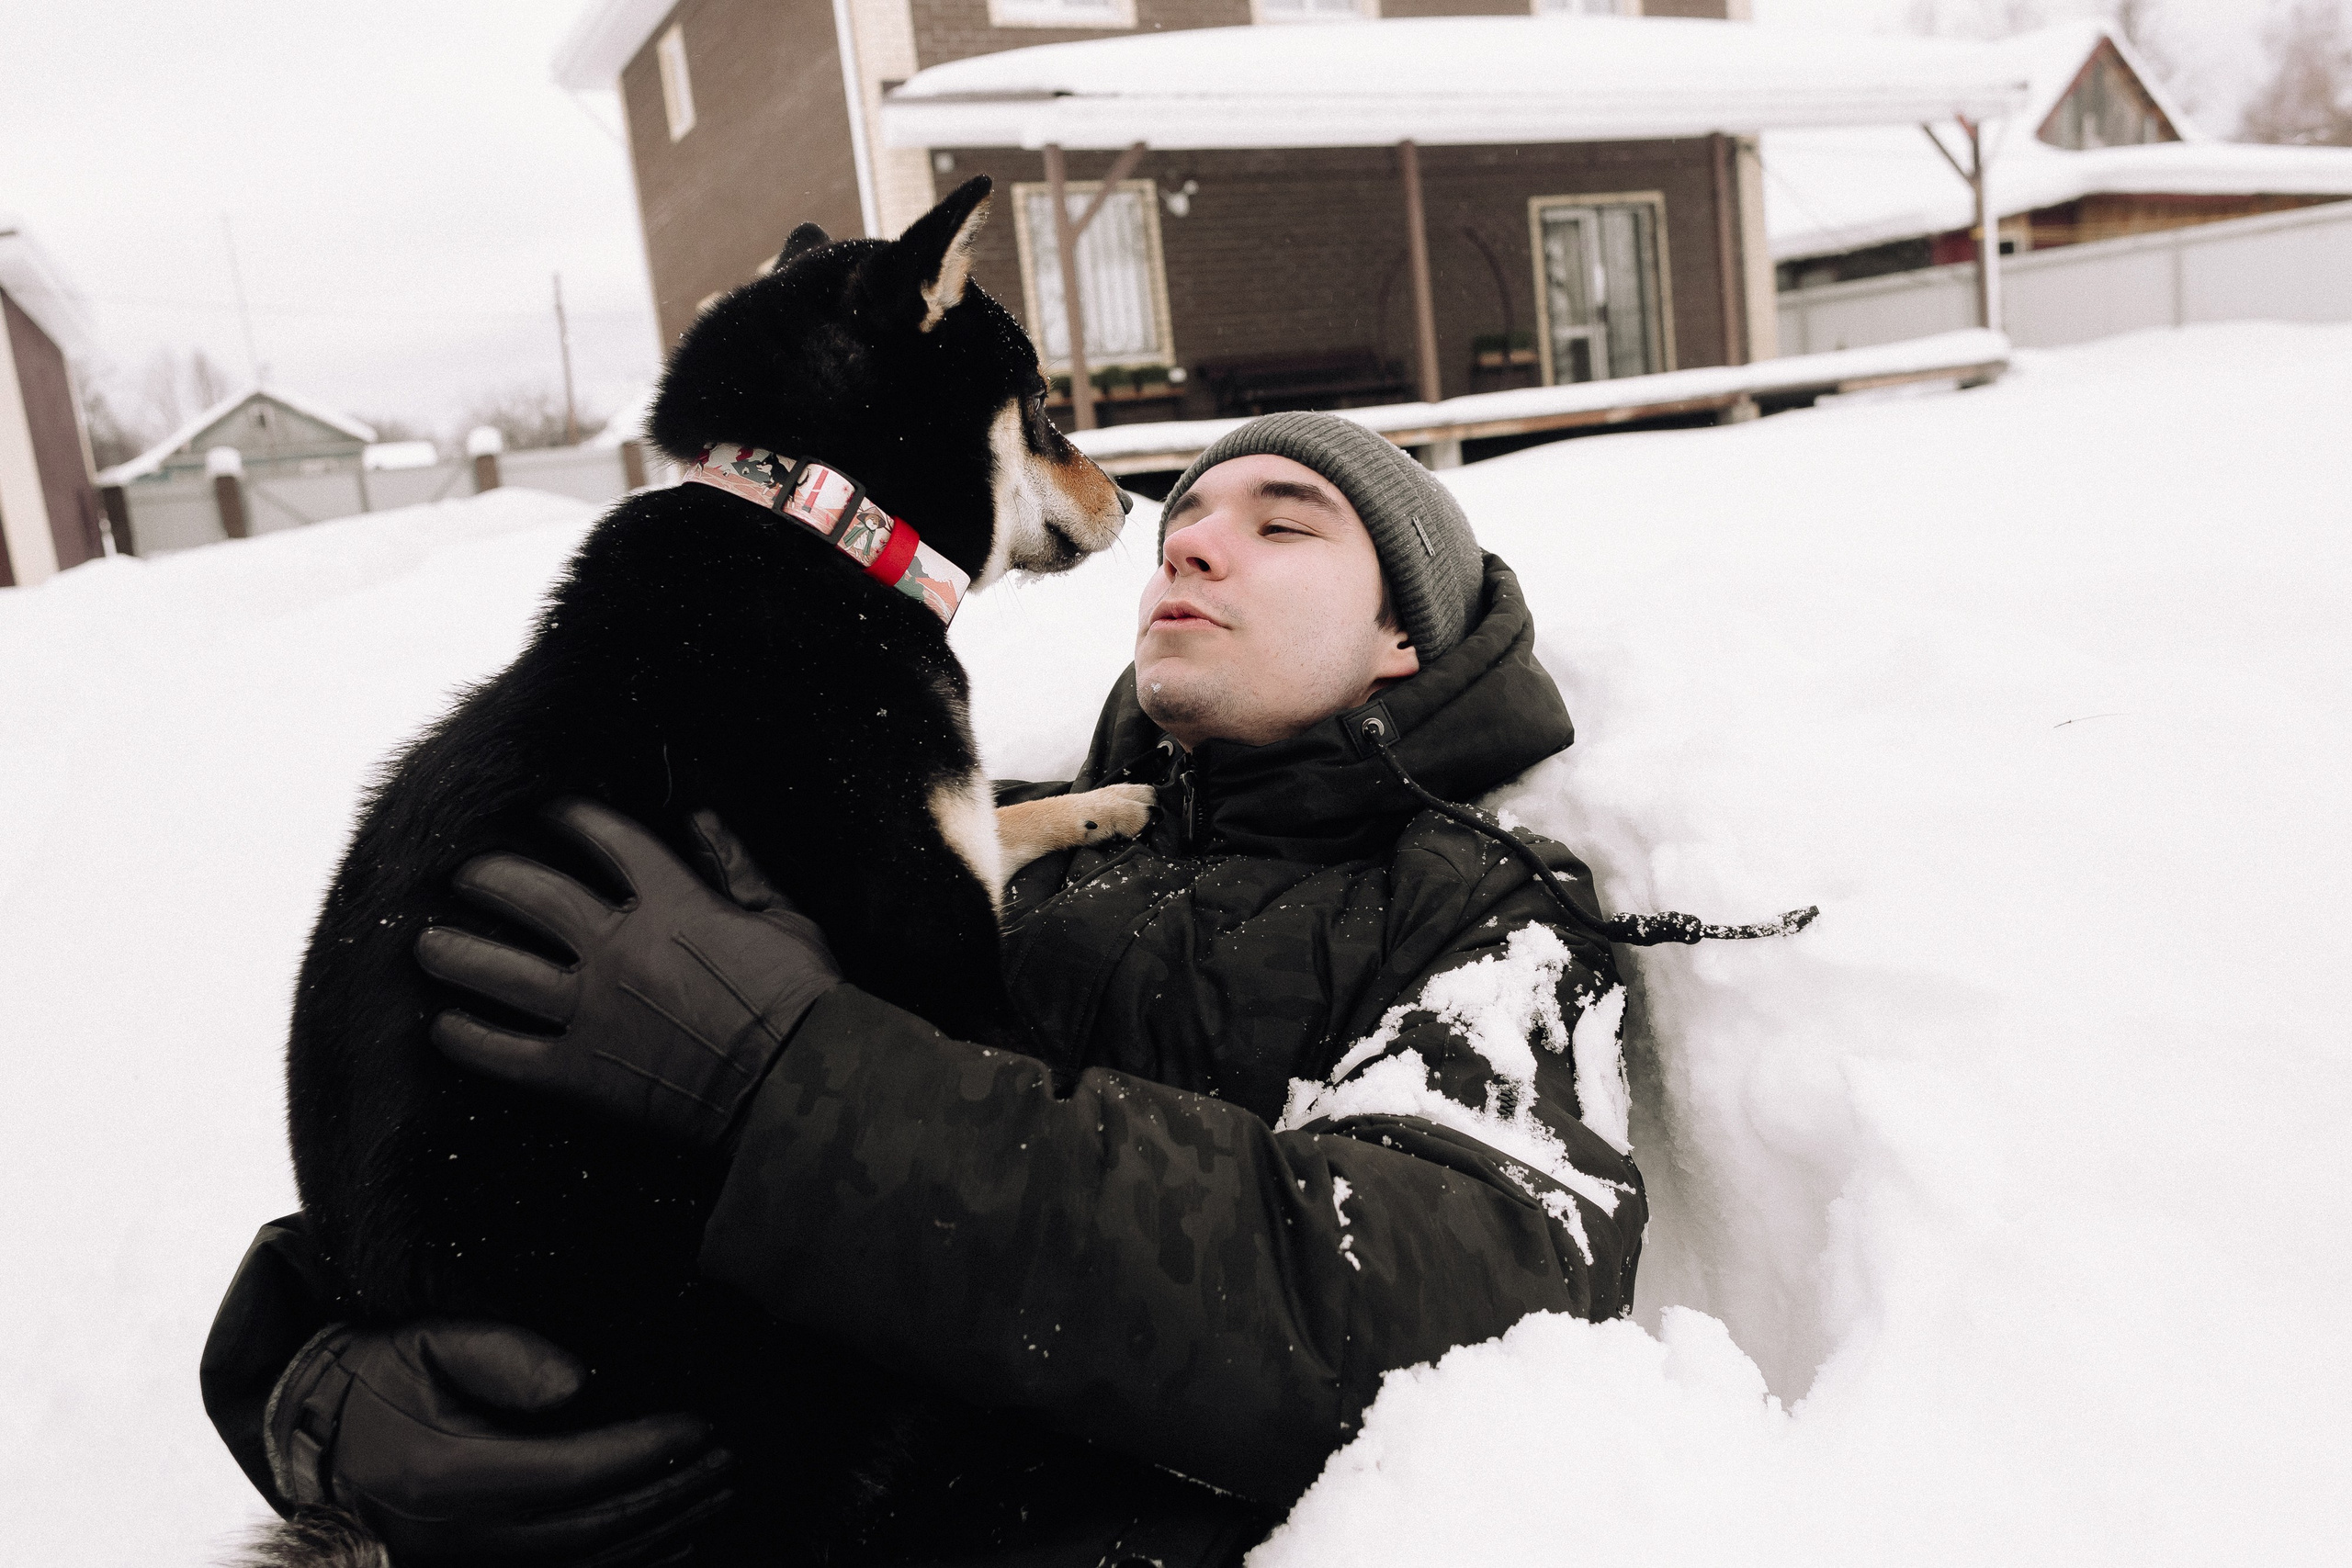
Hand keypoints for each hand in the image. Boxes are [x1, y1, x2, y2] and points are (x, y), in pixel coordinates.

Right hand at [268, 1319, 733, 1565]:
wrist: (311, 1436)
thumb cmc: (378, 1378)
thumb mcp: (432, 1341)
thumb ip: (507, 1355)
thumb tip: (582, 1382)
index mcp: (452, 1477)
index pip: (577, 1473)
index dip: (647, 1453)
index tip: (701, 1425)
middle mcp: (463, 1537)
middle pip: (596, 1525)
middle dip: (673, 1492)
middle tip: (729, 1456)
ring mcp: (468, 1564)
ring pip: (590, 1560)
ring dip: (664, 1530)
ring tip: (718, 1491)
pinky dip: (629, 1559)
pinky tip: (674, 1536)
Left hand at [416, 798, 839, 1152]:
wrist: (799, 1085)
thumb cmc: (804, 1001)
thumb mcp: (782, 918)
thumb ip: (737, 867)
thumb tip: (703, 821)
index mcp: (673, 903)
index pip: (608, 841)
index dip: (575, 819)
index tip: (553, 812)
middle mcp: (619, 948)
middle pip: (533, 896)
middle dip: (490, 878)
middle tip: (465, 875)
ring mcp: (594, 1011)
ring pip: (502, 971)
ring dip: (457, 952)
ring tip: (429, 943)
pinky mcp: (582, 1073)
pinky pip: (508, 1052)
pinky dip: (470, 1038)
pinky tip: (444, 1026)